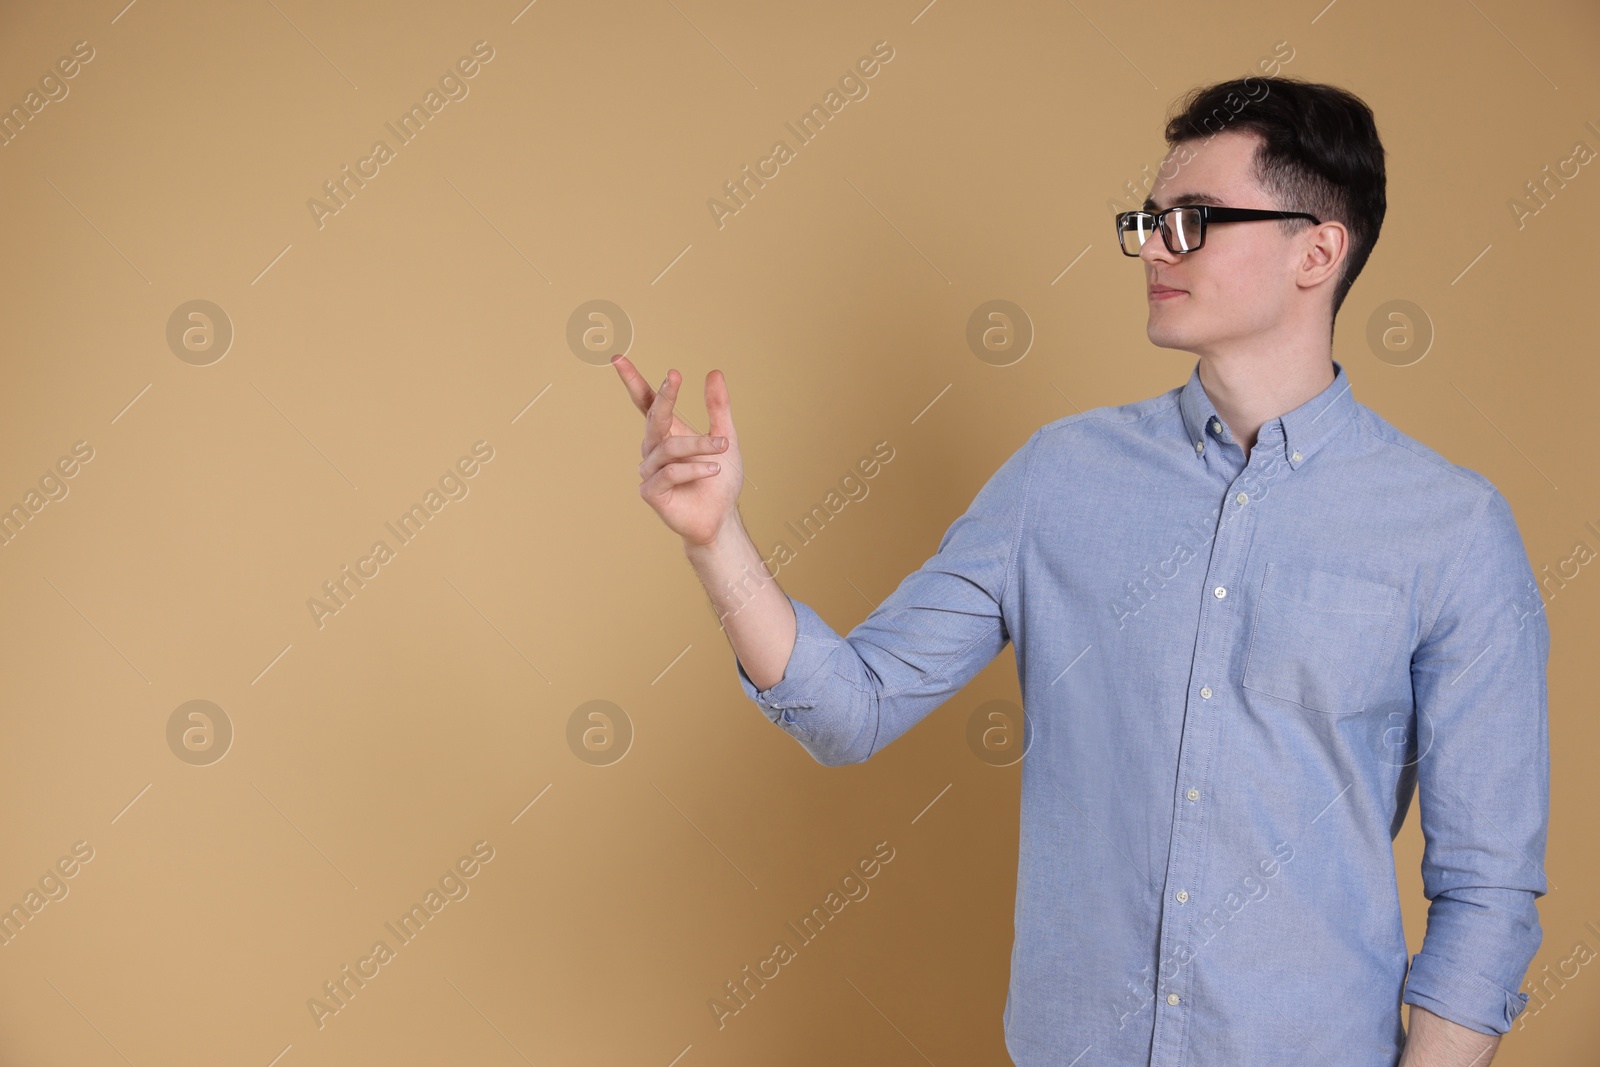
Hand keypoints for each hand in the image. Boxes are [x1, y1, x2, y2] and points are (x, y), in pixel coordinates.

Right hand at [613, 354, 742, 547]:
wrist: (720, 518)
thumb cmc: (720, 479)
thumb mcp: (726, 438)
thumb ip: (718, 407)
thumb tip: (714, 372)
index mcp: (666, 433)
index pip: (645, 403)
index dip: (632, 381)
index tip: (618, 359)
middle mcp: (653, 448)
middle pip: (653, 417)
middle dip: (664, 396)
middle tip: (674, 376)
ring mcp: (649, 470)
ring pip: (669, 447)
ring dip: (699, 446)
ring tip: (723, 448)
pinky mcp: (651, 492)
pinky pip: (669, 473)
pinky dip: (693, 469)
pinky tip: (713, 469)